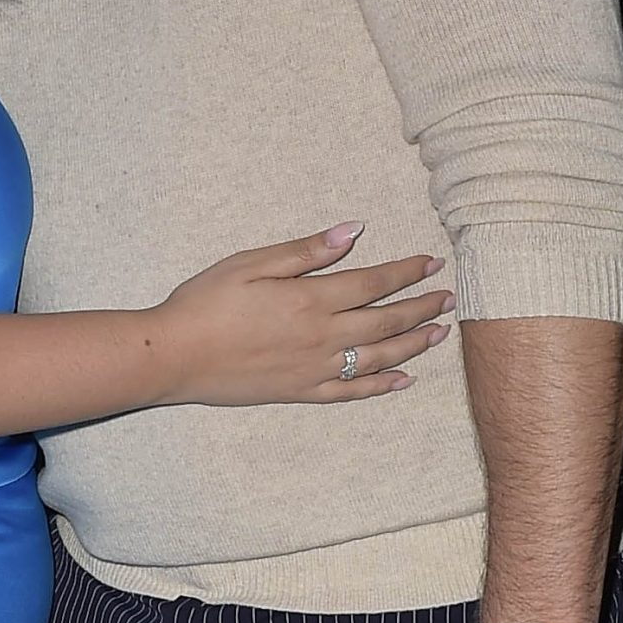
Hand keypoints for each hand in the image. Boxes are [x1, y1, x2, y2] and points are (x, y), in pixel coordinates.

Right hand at [152, 221, 452, 406]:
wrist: (175, 355)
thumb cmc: (207, 301)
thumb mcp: (252, 262)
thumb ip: (307, 251)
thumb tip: (353, 231)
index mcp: (310, 298)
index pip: (373, 282)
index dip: (406, 272)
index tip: (432, 263)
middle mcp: (321, 336)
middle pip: (385, 321)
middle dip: (420, 307)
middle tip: (448, 298)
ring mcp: (313, 368)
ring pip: (377, 357)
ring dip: (412, 345)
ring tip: (438, 333)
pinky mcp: (300, 392)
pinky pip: (352, 391)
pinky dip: (381, 386)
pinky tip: (402, 380)